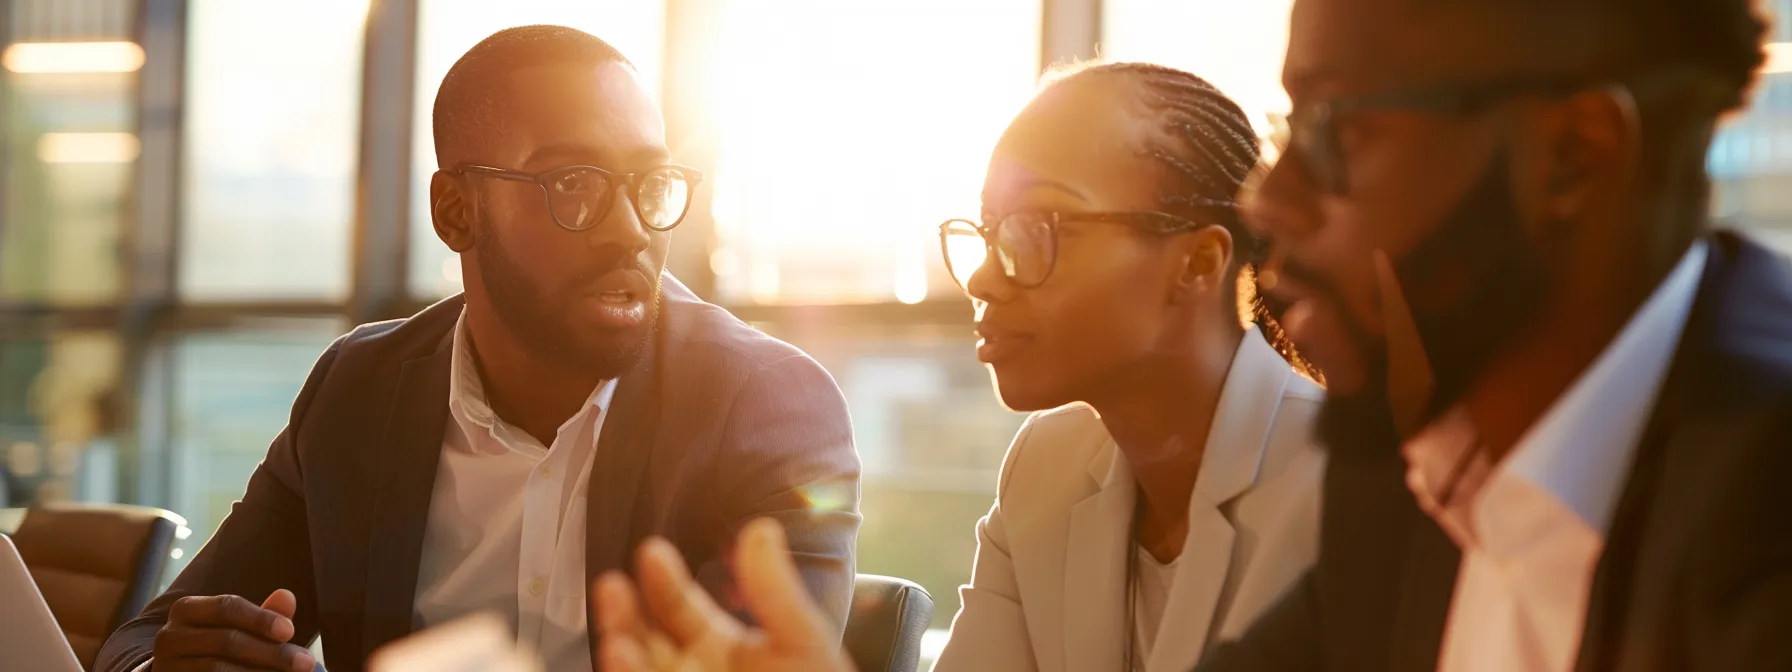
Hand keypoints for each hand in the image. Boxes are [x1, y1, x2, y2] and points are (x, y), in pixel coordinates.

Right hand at [152, 589, 315, 671]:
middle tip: (307, 663)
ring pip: (218, 670)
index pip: (226, 607)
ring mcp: (167, 666)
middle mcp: (169, 637)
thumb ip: (263, 614)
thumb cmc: (218, 645)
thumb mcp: (239, 626)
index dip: (260, 619)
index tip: (291, 631)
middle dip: (272, 652)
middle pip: (227, 640)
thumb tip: (287, 596)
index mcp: (187, 610)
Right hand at [592, 518, 853, 671]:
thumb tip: (760, 527)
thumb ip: (774, 591)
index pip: (678, 606)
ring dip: (621, 653)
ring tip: (616, 638)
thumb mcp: (802, 644)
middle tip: (613, 585)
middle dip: (624, 613)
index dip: (663, 579)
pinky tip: (624, 660)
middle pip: (643, 640)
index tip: (652, 551)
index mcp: (720, 648)